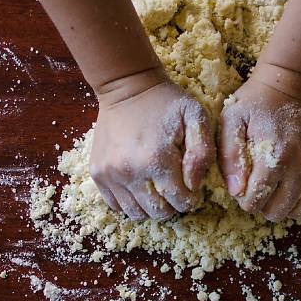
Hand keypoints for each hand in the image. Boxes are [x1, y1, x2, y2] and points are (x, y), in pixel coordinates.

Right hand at [90, 77, 214, 220]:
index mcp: (157, 160)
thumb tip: (194, 185)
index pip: (181, 201)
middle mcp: (130, 171)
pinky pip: (115, 205)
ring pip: (135, 213)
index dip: (191, 199)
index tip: (192, 188)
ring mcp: (110, 174)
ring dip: (151, 208)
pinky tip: (140, 188)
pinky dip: (130, 203)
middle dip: (172, 206)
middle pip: (158, 212)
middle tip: (175, 189)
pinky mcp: (98, 173)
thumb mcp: (196, 117)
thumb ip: (202, 152)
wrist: (127, 87)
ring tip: (158, 190)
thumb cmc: (166, 102)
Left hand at [218, 64, 300, 221]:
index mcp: (275, 156)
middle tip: (254, 186)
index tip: (240, 184)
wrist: (293, 82)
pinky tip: (285, 186)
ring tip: (271, 189)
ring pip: (297, 211)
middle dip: (260, 204)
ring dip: (280, 206)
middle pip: (276, 211)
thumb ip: (230, 157)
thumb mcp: (232, 120)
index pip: (255, 201)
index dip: (242, 198)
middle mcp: (300, 166)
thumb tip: (236, 191)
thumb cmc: (256, 100)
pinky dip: (297, 200)